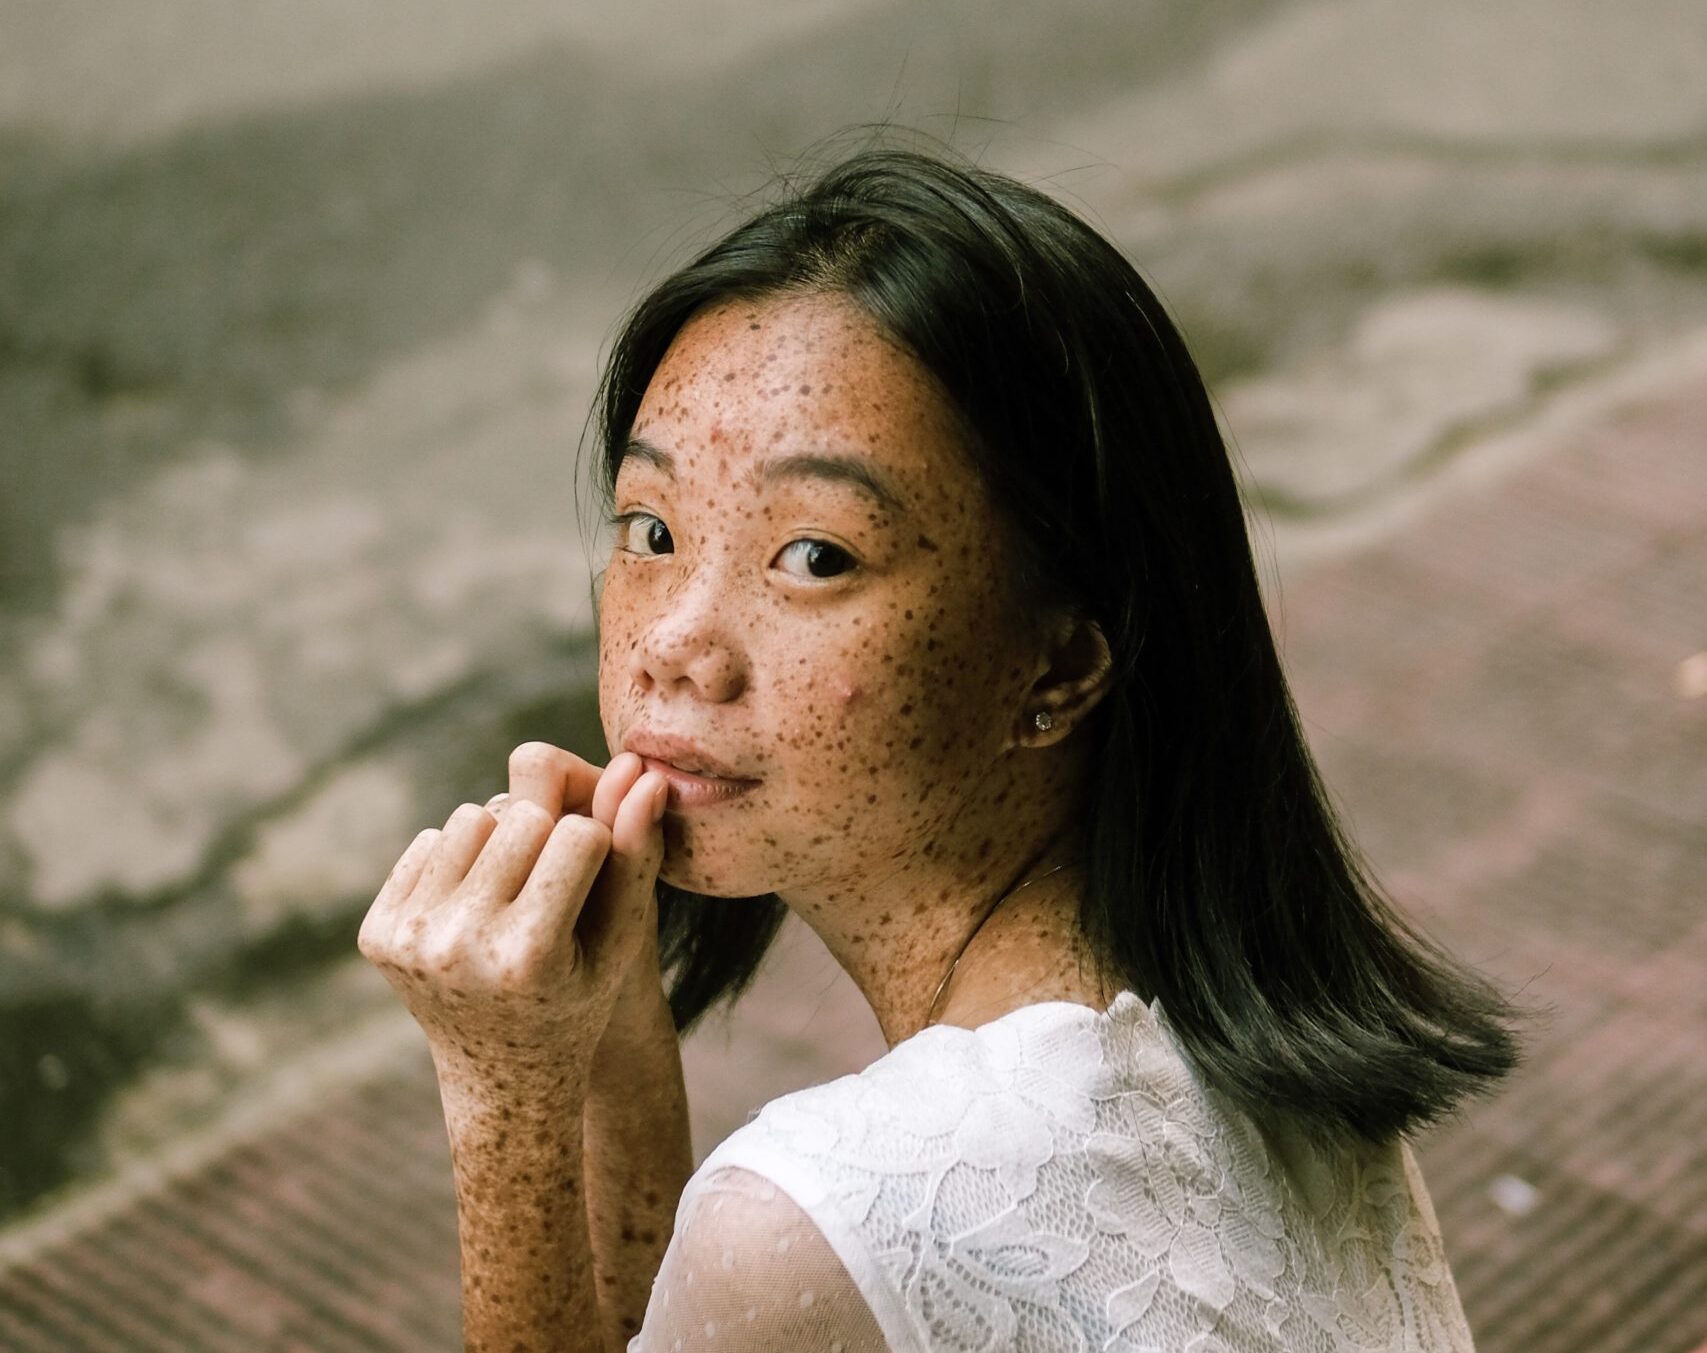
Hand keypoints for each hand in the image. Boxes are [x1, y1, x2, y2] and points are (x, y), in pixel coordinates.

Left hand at [358, 742, 668, 1088]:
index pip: (580, 833)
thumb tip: (645, 777)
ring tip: (515, 895)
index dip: (598, 848)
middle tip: (552, 888)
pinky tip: (476, 908)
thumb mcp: (621, 941)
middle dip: (547, 836)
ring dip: (501, 841)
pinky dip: (459, 860)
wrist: (505, 1078)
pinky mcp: (377, 933)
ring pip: (470, 816)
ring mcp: (411, 940)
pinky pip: (428, 840)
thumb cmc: (579, 999)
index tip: (595, 887)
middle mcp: (460, 946)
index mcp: (529, 954)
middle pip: (522, 816)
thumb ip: (637, 858)